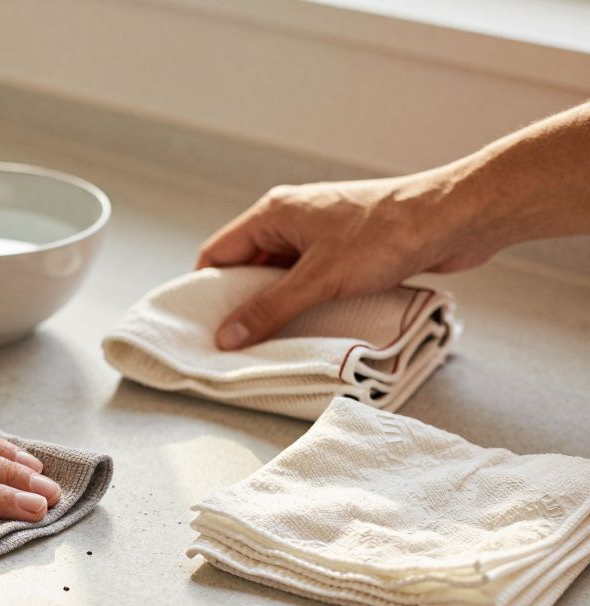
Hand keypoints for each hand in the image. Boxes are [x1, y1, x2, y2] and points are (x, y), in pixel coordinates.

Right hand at [195, 173, 499, 349]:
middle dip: (240, 303)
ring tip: (269, 341)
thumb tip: (227, 337)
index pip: (218, 252)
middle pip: (247, 267)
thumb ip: (269, 310)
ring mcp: (320, 233)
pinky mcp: (347, 248)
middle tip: (233, 343)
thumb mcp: (319, 279)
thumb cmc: (385, 235)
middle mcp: (291, 220)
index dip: (204, 289)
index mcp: (273, 214)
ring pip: (281, 275)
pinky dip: (305, 302)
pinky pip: (311, 279)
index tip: (199, 326)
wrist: (454, 217)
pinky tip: (308, 327)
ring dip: (277, 305)